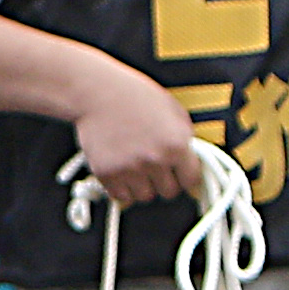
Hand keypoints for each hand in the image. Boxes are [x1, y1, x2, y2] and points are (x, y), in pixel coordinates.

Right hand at [69, 63, 208, 210]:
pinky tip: (121, 169)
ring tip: (135, 164)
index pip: (191, 180)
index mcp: (176, 144)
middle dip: (164, 180)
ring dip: (143, 185)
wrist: (97, 92)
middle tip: (154, 165)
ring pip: (145, 196)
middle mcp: (155, 160)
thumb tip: (191, 160)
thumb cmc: (135, 96)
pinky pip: (122, 197)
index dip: (185, 175)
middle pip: (169, 192)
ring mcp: (130, 169)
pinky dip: (122, 188)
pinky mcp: (107, 174)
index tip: (179, 172)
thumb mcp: (173, 110)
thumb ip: (185, 137)